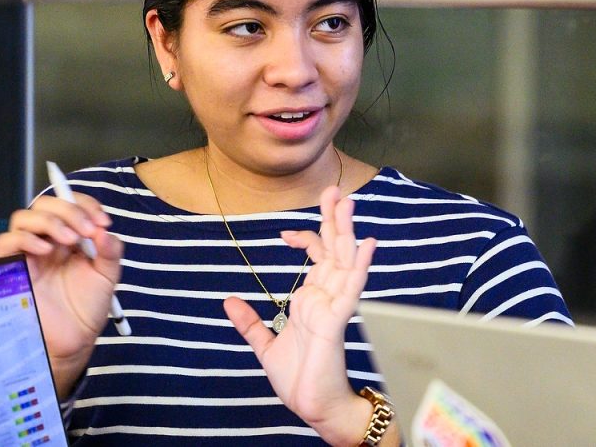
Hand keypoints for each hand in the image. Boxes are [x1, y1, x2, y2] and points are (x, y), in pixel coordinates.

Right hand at [0, 193, 122, 397]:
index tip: (103, 222)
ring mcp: (28, 253)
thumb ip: (110, 251)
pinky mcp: (12, 269)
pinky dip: (25, 239)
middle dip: (69, 210)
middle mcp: (47, 240)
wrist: (72, 341)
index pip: (70, 204)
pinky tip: (45, 250)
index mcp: (70, 237)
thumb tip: (104, 230)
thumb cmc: (87, 308)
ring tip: (70, 239)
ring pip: (23, 218)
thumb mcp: (107, 277)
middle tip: (87, 230)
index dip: (85, 205)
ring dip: (49, 221)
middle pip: (45, 205)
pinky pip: (6, 242)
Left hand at [226, 187, 378, 444]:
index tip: (284, 231)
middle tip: (333, 190)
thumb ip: (250, 323)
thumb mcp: (265, 345)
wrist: (312, 405)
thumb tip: (229, 301)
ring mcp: (334, 306)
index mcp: (312, 301)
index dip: (304, 238)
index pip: (315, 258)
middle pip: (333, 249)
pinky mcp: (338, 320)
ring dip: (346, 231)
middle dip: (332, 219)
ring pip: (343, 260)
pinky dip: (359, 266)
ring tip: (347, 203)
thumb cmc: (298, 378)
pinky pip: (351, 288)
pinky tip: (366, 245)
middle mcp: (326, 298)